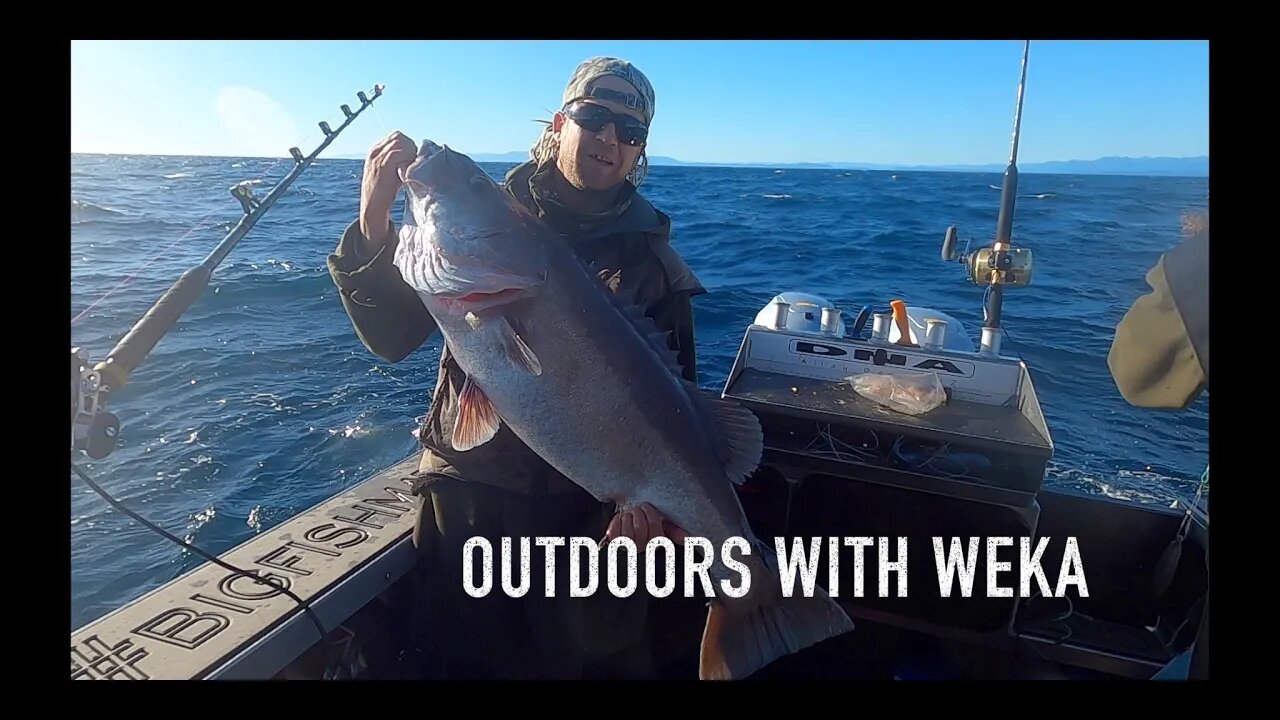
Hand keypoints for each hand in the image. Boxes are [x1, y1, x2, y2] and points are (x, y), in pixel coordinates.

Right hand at [359, 131, 416, 250]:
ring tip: (412, 166)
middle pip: (398, 137)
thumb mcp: (388, 171)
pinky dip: (406, 158)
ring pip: (399, 143)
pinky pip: (397, 153)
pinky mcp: (382, 167)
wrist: (372, 207)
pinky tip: (409, 169)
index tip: (413, 156)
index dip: (408, 143)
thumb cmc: (383, 191)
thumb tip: (414, 156)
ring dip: (410, 152)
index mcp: (374, 151)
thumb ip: (396, 160)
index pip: (396, 135)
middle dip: (410, 146)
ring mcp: (377, 158)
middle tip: (415, 161)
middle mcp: (374, 152)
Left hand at [601, 503, 689, 547]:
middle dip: (637, 513)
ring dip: (627, 517)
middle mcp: (642, 550)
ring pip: (627, 531)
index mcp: (656, 544)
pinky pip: (613, 533)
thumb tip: (687, 537)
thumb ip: (674, 531)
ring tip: (629, 515)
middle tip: (637, 509)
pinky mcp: (613, 546)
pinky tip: (620, 520)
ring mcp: (626, 550)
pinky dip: (616, 522)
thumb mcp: (663, 531)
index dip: (649, 512)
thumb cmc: (647, 534)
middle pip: (639, 527)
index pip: (654, 525)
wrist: (628, 545)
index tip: (647, 507)